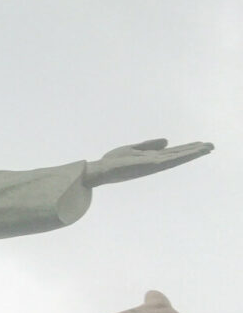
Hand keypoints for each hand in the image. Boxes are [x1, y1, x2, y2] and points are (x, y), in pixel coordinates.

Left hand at [83, 139, 212, 186]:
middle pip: (178, 155)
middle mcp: (154, 163)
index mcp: (151, 158)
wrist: (100, 171)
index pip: (172, 153)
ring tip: (207, 148)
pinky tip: (189, 153)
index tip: (201, 144)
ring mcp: (153, 165)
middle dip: (194, 151)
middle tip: (212, 146)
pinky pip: (168, 160)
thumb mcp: (132, 149)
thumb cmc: (113, 161)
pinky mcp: (149, 165)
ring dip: (192, 153)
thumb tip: (167, 141)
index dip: (187, 149)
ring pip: (176, 158)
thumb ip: (149, 145)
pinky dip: (180, 156)